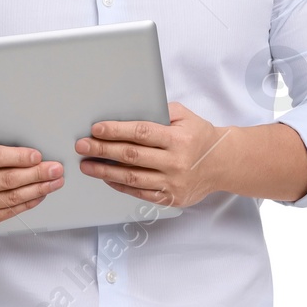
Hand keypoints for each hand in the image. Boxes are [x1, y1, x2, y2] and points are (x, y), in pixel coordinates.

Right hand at [0, 127, 62, 226]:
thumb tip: (25, 129)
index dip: (18, 157)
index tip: (38, 156)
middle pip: (7, 180)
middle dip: (36, 174)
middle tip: (56, 169)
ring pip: (11, 198)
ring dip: (38, 190)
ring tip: (55, 182)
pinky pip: (8, 212)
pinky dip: (28, 203)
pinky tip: (40, 194)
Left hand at [76, 101, 227, 207]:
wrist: (224, 164)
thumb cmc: (199, 136)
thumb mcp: (184, 116)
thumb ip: (159, 111)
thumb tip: (127, 108)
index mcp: (178, 139)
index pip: (141, 133)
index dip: (116, 131)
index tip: (95, 129)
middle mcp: (175, 162)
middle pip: (132, 156)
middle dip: (102, 150)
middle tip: (82, 146)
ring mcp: (173, 183)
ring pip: (132, 178)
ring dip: (105, 171)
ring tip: (86, 165)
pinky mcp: (172, 198)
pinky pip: (140, 193)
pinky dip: (120, 186)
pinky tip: (106, 178)